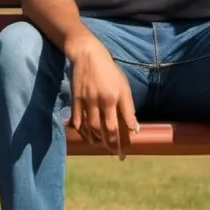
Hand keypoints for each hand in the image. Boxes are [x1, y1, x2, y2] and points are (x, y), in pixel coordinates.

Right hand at [67, 35, 138, 159]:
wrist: (88, 56)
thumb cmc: (109, 71)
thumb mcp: (123, 86)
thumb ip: (128, 108)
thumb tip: (134, 128)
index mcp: (115, 97)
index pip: (120, 125)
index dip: (123, 140)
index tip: (124, 153)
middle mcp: (101, 100)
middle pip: (106, 129)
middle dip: (111, 143)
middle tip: (114, 153)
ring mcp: (87, 101)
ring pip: (91, 127)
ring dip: (97, 139)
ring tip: (101, 144)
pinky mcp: (75, 100)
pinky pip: (77, 121)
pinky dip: (82, 131)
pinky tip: (86, 136)